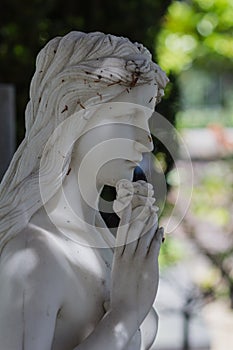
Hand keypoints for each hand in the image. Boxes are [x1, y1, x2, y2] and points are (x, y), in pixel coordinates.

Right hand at [110, 180, 163, 328]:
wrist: (124, 312)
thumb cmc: (119, 304)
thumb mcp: (115, 289)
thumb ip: (112, 287)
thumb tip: (104, 299)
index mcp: (118, 259)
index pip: (121, 234)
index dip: (125, 220)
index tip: (127, 208)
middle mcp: (126, 256)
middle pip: (132, 231)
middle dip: (139, 216)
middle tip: (144, 204)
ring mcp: (136, 260)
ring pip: (143, 236)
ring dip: (149, 223)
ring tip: (153, 212)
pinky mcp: (148, 266)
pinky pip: (153, 246)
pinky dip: (157, 236)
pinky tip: (160, 229)